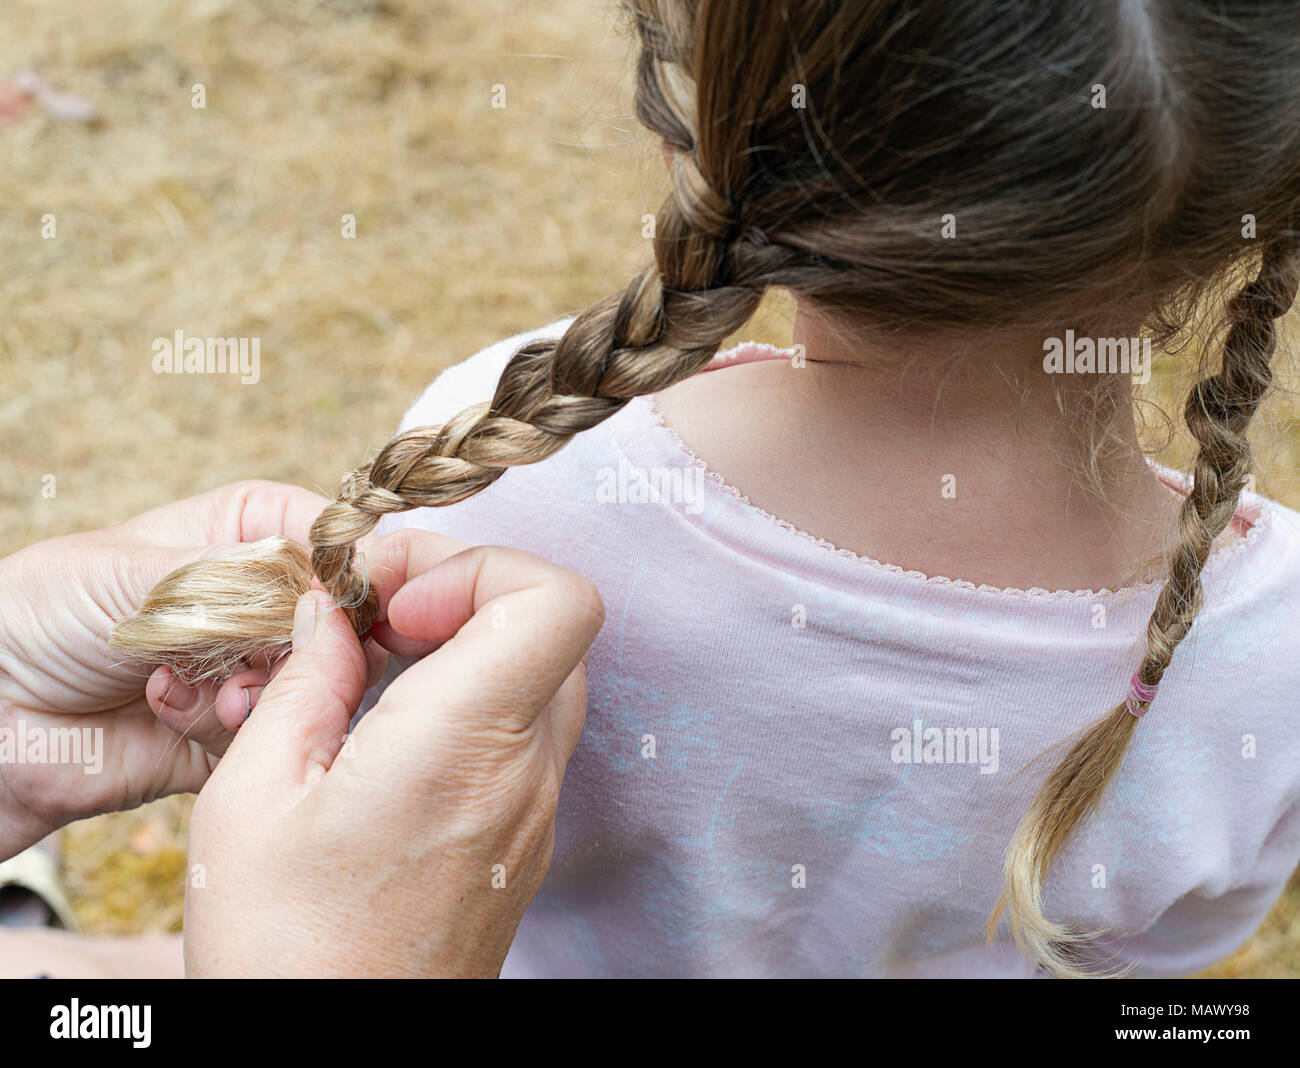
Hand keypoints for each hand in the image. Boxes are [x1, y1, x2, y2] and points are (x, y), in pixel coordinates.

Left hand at [0, 480, 382, 858]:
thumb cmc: (42, 615)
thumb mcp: (142, 573)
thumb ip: (244, 579)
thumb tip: (331, 593)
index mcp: (246, 532)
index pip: (336, 538)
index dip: (353, 568)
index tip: (346, 602)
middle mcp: (263, 599)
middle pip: (341, 616)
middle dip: (314, 643)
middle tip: (266, 659)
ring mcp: (255, 667)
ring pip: (319, 680)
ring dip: (269, 691)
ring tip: (213, 696)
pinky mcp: (241, 733)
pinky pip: (280, 734)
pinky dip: (237, 729)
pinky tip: (179, 712)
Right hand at [183, 531, 603, 977]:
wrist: (343, 1058)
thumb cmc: (285, 949)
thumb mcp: (253, 798)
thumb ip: (304, 681)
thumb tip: (330, 616)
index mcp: (465, 746)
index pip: (557, 600)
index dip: (481, 566)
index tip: (394, 601)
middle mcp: (525, 773)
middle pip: (547, 625)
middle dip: (462, 591)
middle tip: (373, 617)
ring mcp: (536, 809)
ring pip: (540, 674)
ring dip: (465, 644)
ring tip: (372, 670)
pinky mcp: (524, 836)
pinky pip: (525, 731)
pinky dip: (471, 698)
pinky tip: (390, 728)